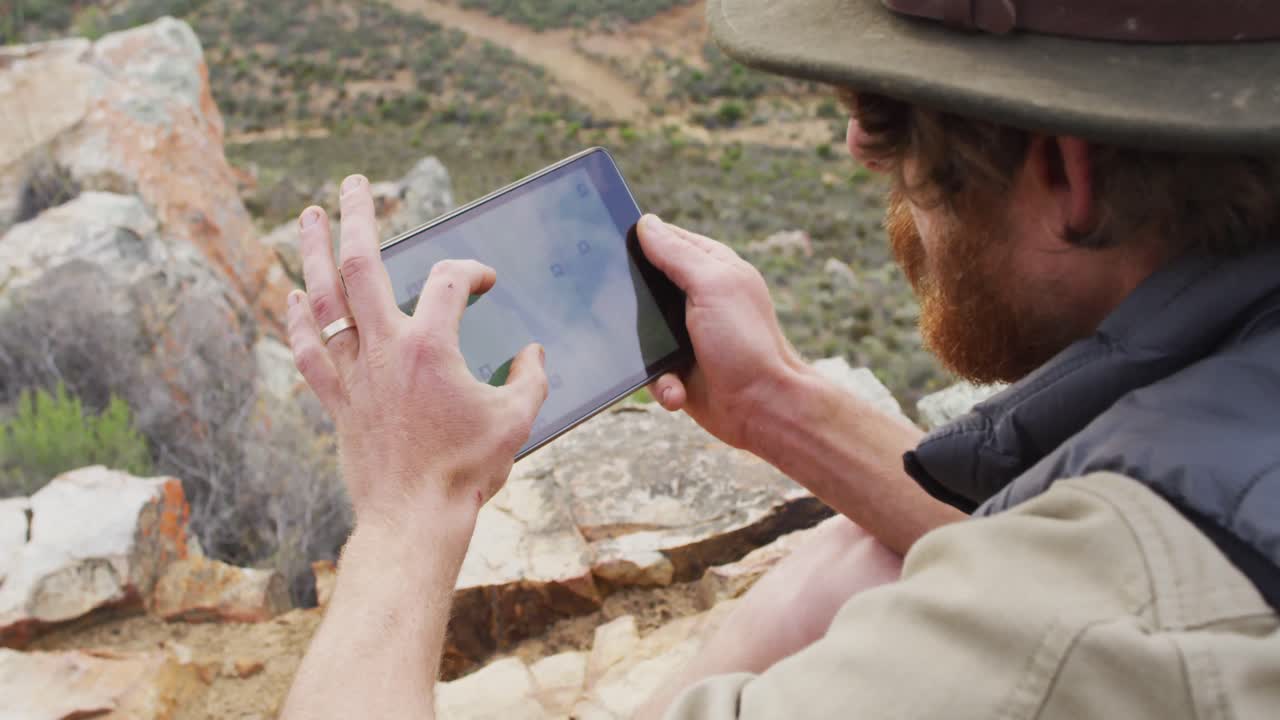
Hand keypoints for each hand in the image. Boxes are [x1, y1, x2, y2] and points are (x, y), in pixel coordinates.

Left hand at [286, 175, 547, 532]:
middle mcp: (385, 350)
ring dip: (312, 253)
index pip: (446, 282)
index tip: (485, 282)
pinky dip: (298, 321)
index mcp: (432, 348)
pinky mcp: (336, 401)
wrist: (415, 518)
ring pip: (323, 300)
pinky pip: (308, 352)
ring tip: (306, 217)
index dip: (469, 271)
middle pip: (362, 266)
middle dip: (356, 218)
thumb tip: (532, 354)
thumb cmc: (468, 471)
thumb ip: (530, 377)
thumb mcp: (518, 420)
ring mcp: (354, 374)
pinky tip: (292, 295)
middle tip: (352, 183)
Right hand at [638, 215, 808, 449]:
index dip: (639, 241)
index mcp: (711, 268)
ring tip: (664, 363)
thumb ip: (677, 255)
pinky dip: (661, 382)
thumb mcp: (712, 287)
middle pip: (646, 286)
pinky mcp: (678, 368)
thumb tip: (645, 224)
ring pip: (640, 330)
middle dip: (630, 302)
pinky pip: (650, 368)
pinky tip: (677, 390)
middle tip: (621, 311)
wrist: (764, 408)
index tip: (607, 246)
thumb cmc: (746, 343)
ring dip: (645, 351)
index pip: (667, 240)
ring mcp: (687, 334)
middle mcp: (698, 297)